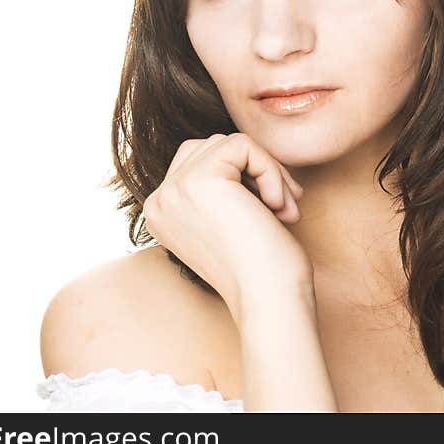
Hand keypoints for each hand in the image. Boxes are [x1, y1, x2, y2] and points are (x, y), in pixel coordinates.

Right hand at [142, 133, 311, 321]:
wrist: (269, 299)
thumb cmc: (263, 267)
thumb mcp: (230, 220)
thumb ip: (221, 187)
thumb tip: (241, 149)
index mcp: (161, 213)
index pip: (200, 161)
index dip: (244, 177)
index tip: (271, 211)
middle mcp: (159, 200)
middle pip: (213, 147)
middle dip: (256, 170)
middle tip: (283, 207)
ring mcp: (174, 188)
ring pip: (230, 144)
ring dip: (268, 172)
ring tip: (284, 210)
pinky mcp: (200, 180)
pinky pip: (243, 145)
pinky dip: (271, 170)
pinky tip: (278, 207)